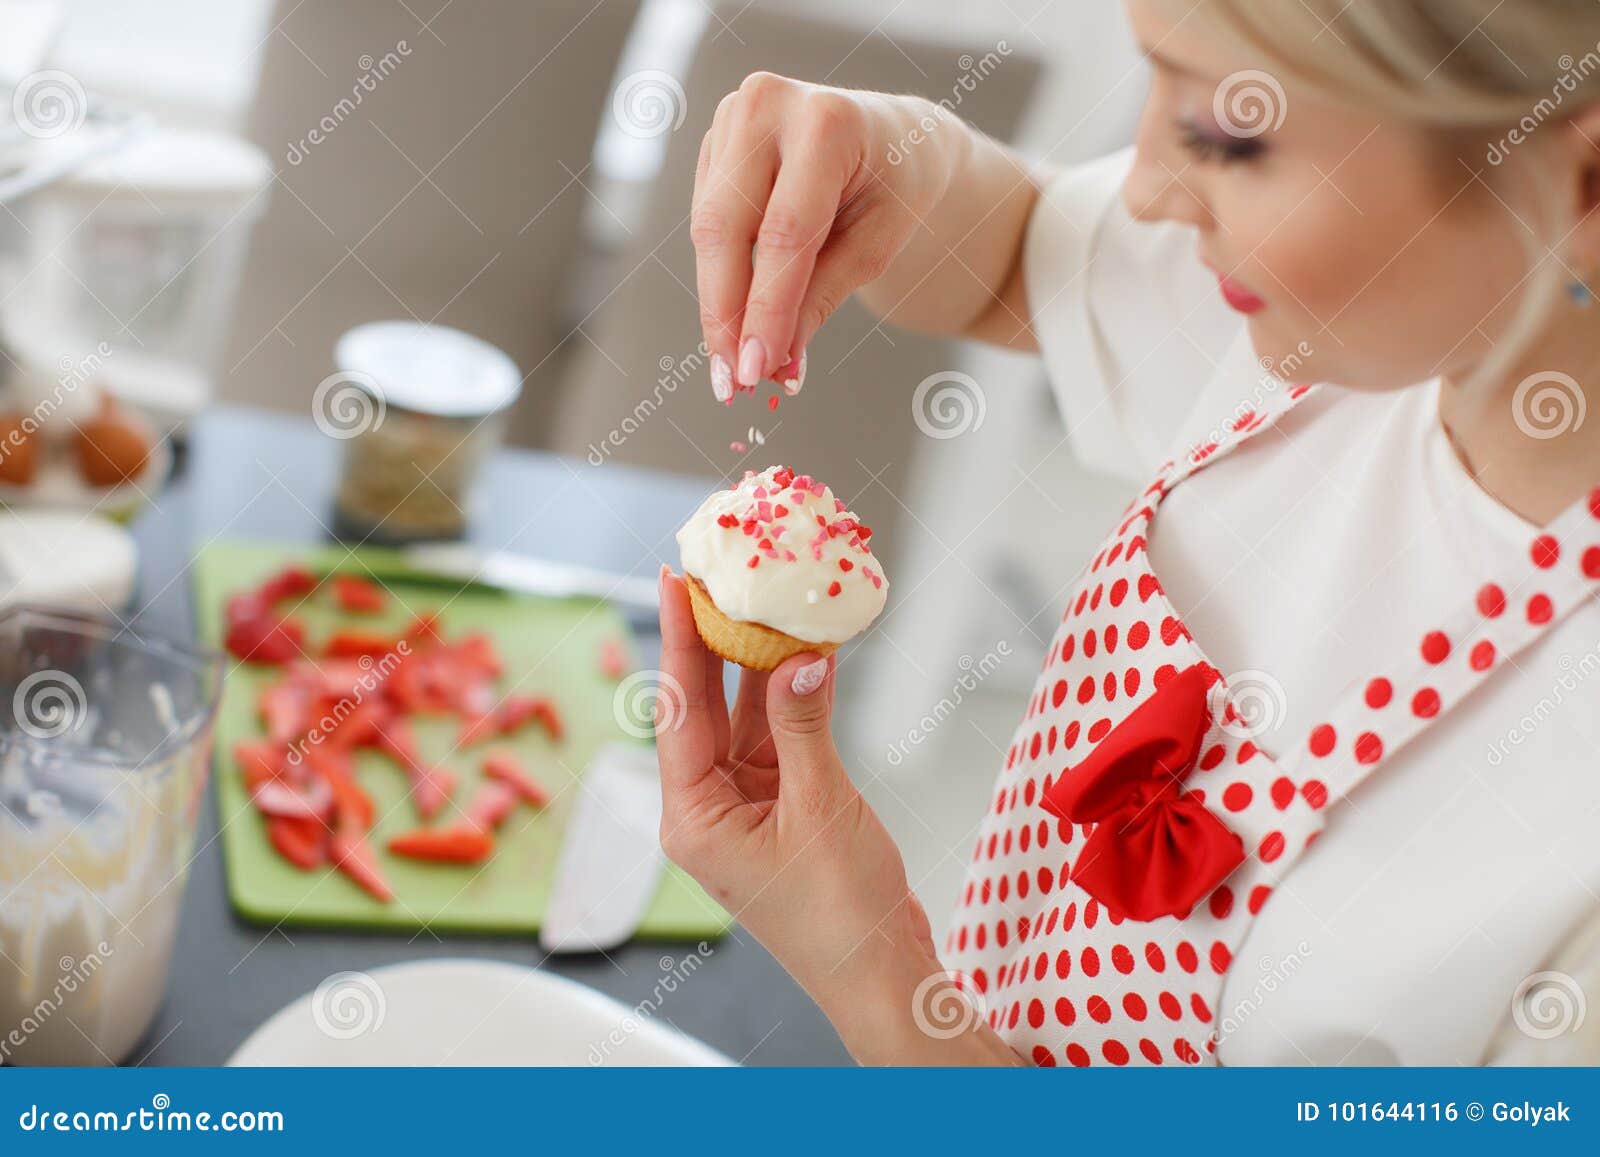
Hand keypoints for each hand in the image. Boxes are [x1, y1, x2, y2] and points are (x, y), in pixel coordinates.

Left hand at [654, 565, 933, 990]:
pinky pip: (783, 737)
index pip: (679, 710)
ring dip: (764, 665)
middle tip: (718, 574)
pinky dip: (797, 698)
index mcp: (694, 818)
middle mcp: (711, 808)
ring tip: (769, 598)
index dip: (678, 640)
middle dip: (715, 641)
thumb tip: (798, 658)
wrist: (885, 975)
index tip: (674, 580)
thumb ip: (804, 725)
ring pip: (748, 717)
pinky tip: (810, 652)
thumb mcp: (821, 807)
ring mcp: (749, 807)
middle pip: (707, 707)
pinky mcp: (786, 808)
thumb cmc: (842, 914)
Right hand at [691, 73, 961, 395]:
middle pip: (727, 228)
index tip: (757, 369)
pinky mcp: (715, 143)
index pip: (785, 233)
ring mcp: (733, 118)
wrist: (891, 138)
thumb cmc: (897, 187)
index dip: (766, 307)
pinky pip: (706, 224)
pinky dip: (719, 278)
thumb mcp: (879, 244)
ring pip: (708, 230)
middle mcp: (768, 105)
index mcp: (827, 121)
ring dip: (717, 305)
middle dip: (727, 313)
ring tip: (733, 367)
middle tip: (733, 381)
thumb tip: (777, 365)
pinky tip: (733, 324)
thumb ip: (823, 296)